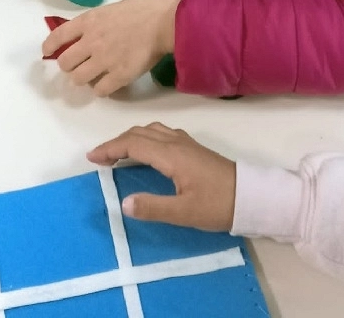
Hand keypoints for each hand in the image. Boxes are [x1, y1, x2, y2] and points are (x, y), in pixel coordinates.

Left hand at [42, 0, 180, 95]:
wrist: (165, 21)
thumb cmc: (144, 7)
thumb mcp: (112, 8)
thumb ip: (98, 22)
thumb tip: (93, 32)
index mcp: (89, 21)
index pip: (58, 35)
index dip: (49, 46)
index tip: (47, 52)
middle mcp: (91, 42)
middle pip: (65, 63)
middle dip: (68, 66)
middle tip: (77, 66)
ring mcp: (104, 60)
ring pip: (78, 79)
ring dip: (83, 79)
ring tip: (91, 77)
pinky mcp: (119, 76)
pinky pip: (100, 91)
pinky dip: (101, 89)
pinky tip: (107, 84)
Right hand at [88, 123, 236, 230]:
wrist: (251, 197)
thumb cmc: (218, 205)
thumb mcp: (185, 213)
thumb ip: (153, 208)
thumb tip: (123, 203)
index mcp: (171, 155)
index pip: (133, 144)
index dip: (110, 148)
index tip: (92, 158)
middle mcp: (176, 143)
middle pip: (139, 132)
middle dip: (116, 141)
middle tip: (100, 157)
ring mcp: (185, 143)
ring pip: (151, 130)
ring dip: (131, 137)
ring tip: (118, 153)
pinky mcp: (192, 148)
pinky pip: (160, 133)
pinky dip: (144, 137)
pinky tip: (145, 151)